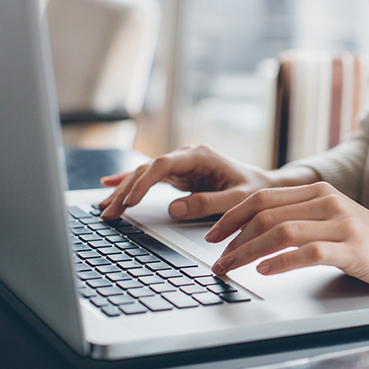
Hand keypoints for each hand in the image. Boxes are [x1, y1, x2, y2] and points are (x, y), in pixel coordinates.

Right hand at [98, 144, 279, 220]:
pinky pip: (149, 179)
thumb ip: (208, 204)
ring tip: (104, 208)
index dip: (144, 182)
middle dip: (126, 190)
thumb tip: (174, 209)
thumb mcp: (237, 199)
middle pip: (148, 170)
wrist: (264, 186)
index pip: (163, 165)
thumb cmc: (255, 191)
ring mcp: (181, 165)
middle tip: (109, 212)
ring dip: (123, 190)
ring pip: (144, 174)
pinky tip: (109, 185)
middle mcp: (187, 156)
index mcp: (201, 156)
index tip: (130, 200)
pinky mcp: (179, 175)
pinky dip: (130, 183)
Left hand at [205, 182, 368, 298]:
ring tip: (230, 268)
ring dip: (247, 252)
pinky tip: (264, 271)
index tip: (212, 235)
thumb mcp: (334, 220)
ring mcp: (342, 224)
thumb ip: (301, 218)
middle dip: (232, 236)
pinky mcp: (354, 249)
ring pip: (281, 231)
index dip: (231, 216)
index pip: (263, 197)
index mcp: (319, 191)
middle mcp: (328, 201)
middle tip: (215, 259)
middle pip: (265, 212)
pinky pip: (309, 252)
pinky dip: (281, 261)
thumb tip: (255, 233)